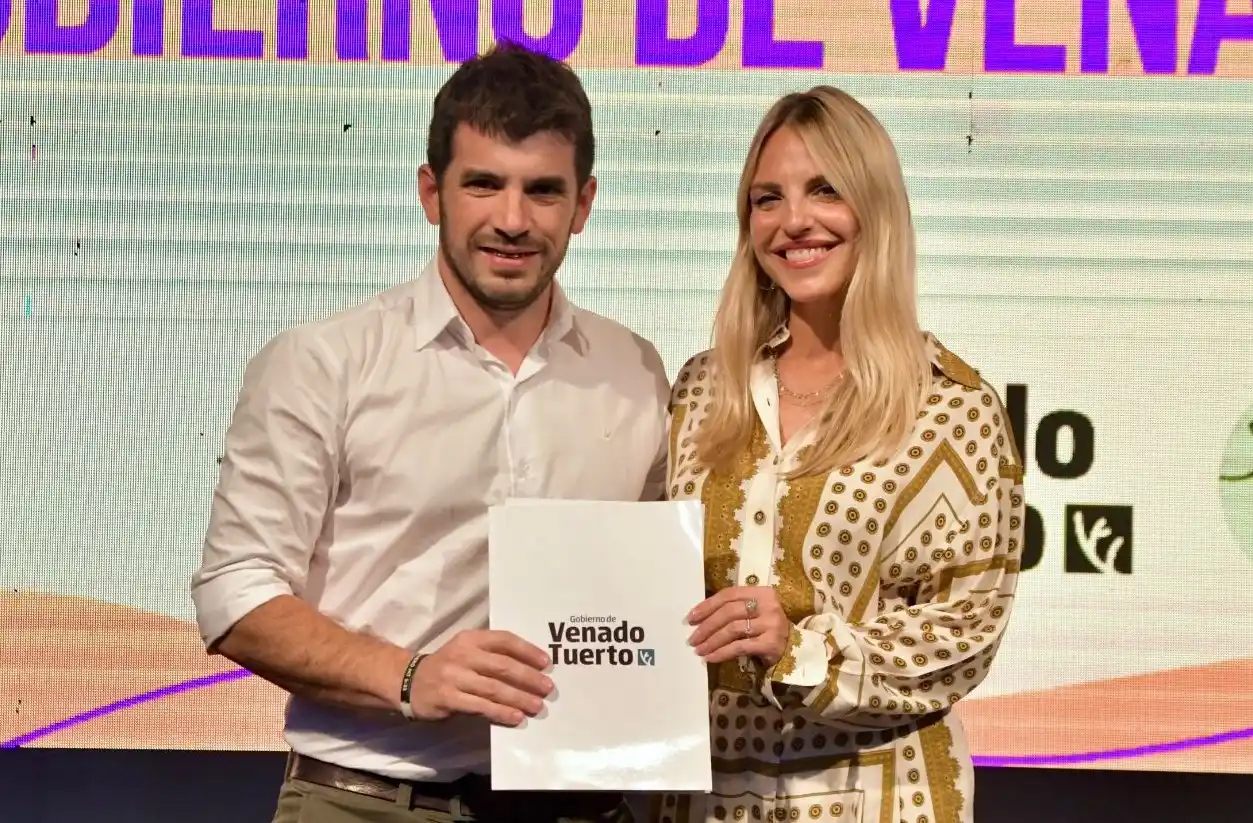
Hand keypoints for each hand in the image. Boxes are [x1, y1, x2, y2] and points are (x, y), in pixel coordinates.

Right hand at [407, 630, 552, 726]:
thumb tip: (531, 667)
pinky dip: (500, 712)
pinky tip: (516, 717)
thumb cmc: (449, 666)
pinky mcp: (448, 698)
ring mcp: (454, 677)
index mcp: (471, 638)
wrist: (409, 682)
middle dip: (528, 677)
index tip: (546, 662)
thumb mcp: (466, 651)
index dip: (527, 650)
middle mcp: (463, 655)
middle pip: (502, 665)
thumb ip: (492, 655)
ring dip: (518, 698)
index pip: (504, 640)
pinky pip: (480, 706)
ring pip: (493, 688)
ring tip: (537, 706)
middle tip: (547, 688)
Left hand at [686, 586, 789, 666]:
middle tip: (692, 638)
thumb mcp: (754, 612)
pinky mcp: (771, 643)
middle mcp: (768, 605)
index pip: (729, 594)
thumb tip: (699, 618)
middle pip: (729, 612)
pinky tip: (711, 657)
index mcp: (762, 592)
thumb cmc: (767, 628)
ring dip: (712, 641)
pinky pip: (740, 646)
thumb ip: (733, 609)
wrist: (794, 648)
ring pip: (732, 629)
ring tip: (699, 649)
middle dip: (706, 625)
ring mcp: (771, 624)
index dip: (707, 605)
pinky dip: (722, 652)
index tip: (691, 618)